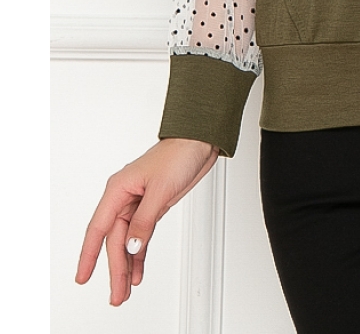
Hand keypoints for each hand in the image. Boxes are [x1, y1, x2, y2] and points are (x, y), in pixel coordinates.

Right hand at [75, 138, 218, 305]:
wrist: (199, 142)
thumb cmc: (178, 154)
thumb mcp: (161, 190)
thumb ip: (144, 221)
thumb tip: (131, 247)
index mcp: (119, 189)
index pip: (99, 228)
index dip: (89, 255)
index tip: (82, 277)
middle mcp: (125, 197)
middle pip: (115, 240)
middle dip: (115, 269)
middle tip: (116, 295)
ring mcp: (138, 204)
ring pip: (128, 242)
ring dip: (127, 266)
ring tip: (125, 291)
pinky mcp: (152, 207)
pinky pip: (141, 236)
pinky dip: (140, 255)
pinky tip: (138, 271)